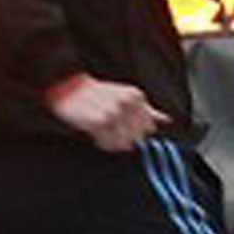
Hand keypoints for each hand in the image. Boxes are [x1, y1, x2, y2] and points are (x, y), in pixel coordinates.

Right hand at [44, 73, 169, 152]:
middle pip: (136, 138)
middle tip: (108, 129)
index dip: (135, 131)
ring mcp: (113, 113)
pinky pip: (107, 144)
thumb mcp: (125, 96)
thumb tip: (165, 120)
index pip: (148, 129)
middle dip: (123, 138)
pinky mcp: (99, 122)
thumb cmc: (95, 94)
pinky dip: (101, 143)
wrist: (67, 88)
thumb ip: (146, 110)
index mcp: (136, 96)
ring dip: (111, 142)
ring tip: (101, 130)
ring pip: (122, 144)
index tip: (121, 126)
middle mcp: (127, 104)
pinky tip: (94, 132)